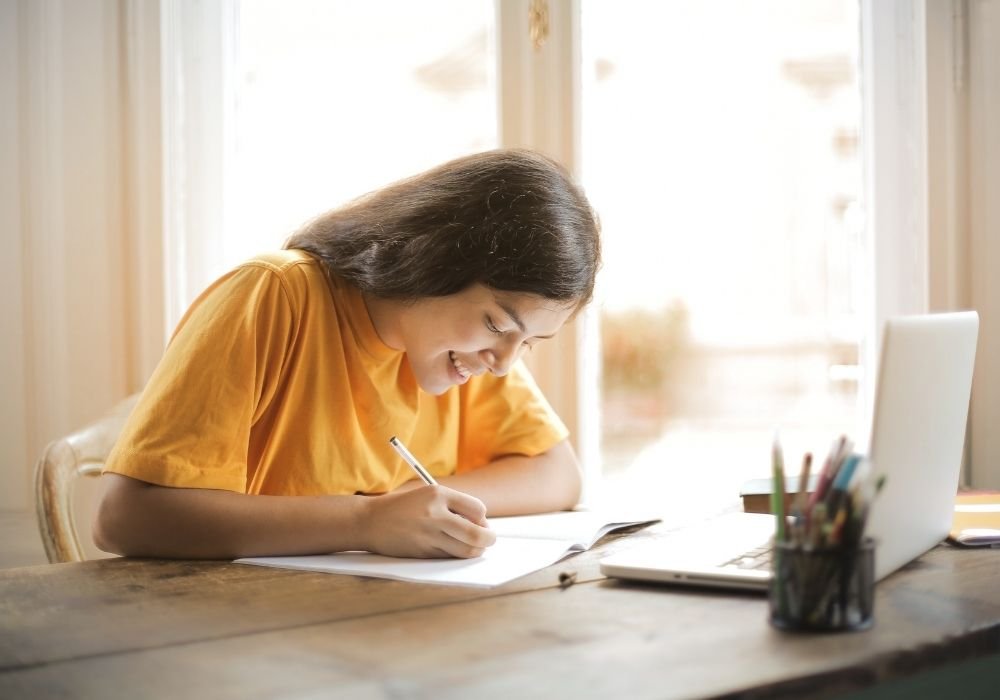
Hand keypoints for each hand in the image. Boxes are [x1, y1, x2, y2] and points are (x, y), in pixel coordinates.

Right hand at [358, 485, 495, 558]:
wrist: (370, 521)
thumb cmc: (403, 507)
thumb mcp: (428, 496)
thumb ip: (454, 506)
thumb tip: (482, 526)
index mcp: (438, 494)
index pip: (477, 509)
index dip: (483, 518)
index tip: (480, 522)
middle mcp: (434, 514)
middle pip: (476, 534)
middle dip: (488, 539)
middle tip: (489, 540)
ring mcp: (428, 535)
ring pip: (466, 550)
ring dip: (476, 550)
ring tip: (474, 547)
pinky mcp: (422, 552)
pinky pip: (449, 557)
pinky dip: (457, 555)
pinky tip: (452, 549)